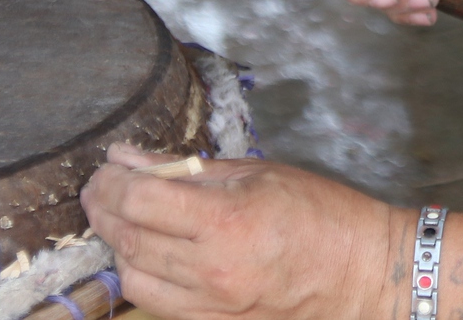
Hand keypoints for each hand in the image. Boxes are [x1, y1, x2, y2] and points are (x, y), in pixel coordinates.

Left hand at [82, 143, 408, 319]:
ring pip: (133, 277)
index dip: (111, 181)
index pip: (140, 199)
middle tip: (100, 188)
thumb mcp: (257, 172)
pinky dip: (140, 276)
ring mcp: (212, 303)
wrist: (362, 273)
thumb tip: (131, 159)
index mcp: (226, 220)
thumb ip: (187, 169)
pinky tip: (145, 252)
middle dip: (104, 209)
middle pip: (128, 238)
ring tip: (120, 219)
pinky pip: (157, 303)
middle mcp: (213, 268)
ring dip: (117, 245)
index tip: (106, 168)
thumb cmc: (321, 214)